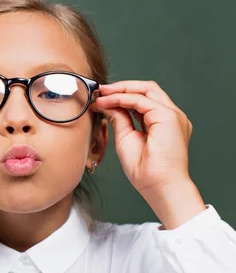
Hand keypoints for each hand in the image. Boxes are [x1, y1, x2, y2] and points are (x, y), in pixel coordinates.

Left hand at [91, 80, 193, 194]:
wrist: (158, 186)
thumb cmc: (145, 170)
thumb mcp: (126, 137)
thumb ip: (120, 118)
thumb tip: (107, 104)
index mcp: (163, 122)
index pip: (143, 99)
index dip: (121, 95)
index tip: (101, 97)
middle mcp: (171, 116)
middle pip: (147, 89)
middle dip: (121, 87)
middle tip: (100, 91)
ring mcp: (172, 115)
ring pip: (146, 89)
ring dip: (121, 90)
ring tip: (101, 95)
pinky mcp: (168, 116)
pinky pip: (141, 100)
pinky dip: (122, 98)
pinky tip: (107, 102)